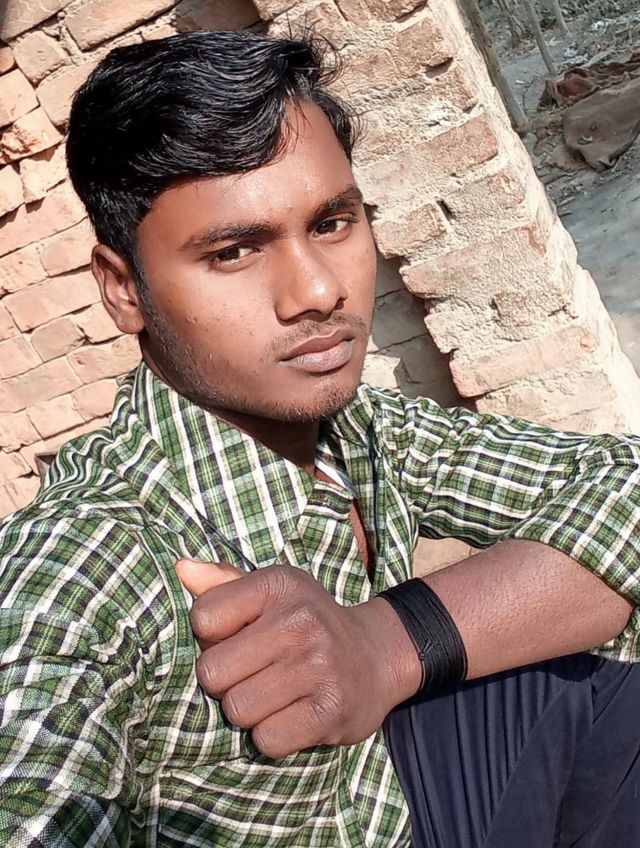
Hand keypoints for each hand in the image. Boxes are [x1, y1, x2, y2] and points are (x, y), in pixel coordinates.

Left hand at [176, 560, 420, 757]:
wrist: (376, 655)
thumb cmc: (306, 622)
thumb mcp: (272, 592)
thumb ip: (222, 583)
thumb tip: (180, 569)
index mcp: (278, 585)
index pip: (203, 618)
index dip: (211, 636)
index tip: (237, 637)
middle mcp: (300, 621)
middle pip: (212, 672)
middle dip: (225, 681)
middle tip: (253, 673)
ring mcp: (318, 667)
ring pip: (237, 710)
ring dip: (249, 711)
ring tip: (273, 694)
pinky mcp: (329, 712)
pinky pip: (267, 740)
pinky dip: (272, 736)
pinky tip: (291, 715)